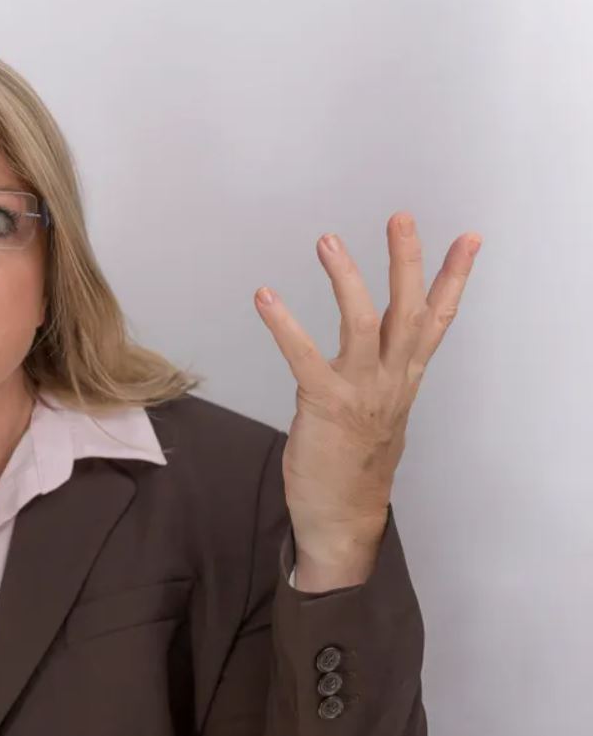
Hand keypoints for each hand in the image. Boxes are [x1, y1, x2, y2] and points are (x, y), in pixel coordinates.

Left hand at [254, 212, 480, 586]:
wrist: (342, 517)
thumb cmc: (353, 467)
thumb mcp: (379, 413)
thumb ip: (381, 376)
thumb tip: (377, 347)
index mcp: (403, 380)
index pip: (437, 321)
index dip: (454, 279)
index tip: (468, 239)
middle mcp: (389, 381)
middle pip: (408, 311)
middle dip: (407, 262)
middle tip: (401, 217)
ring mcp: (360, 392)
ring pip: (362, 324)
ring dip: (347, 278)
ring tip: (328, 240)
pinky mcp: (324, 404)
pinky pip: (304, 357)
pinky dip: (284, 325)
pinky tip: (266, 297)